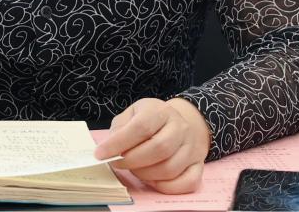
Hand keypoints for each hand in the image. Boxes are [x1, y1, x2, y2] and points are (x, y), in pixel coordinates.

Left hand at [93, 97, 210, 193]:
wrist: (184, 122)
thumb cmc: (152, 120)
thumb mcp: (134, 114)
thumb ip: (120, 128)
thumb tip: (106, 148)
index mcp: (160, 111)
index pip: (141, 127)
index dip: (119, 143)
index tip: (100, 154)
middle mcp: (179, 127)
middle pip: (158, 149)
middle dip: (132, 161)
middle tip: (117, 163)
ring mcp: (191, 147)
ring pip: (170, 168)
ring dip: (146, 175)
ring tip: (134, 169)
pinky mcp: (198, 165)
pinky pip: (187, 183)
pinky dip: (166, 187)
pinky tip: (152, 180)